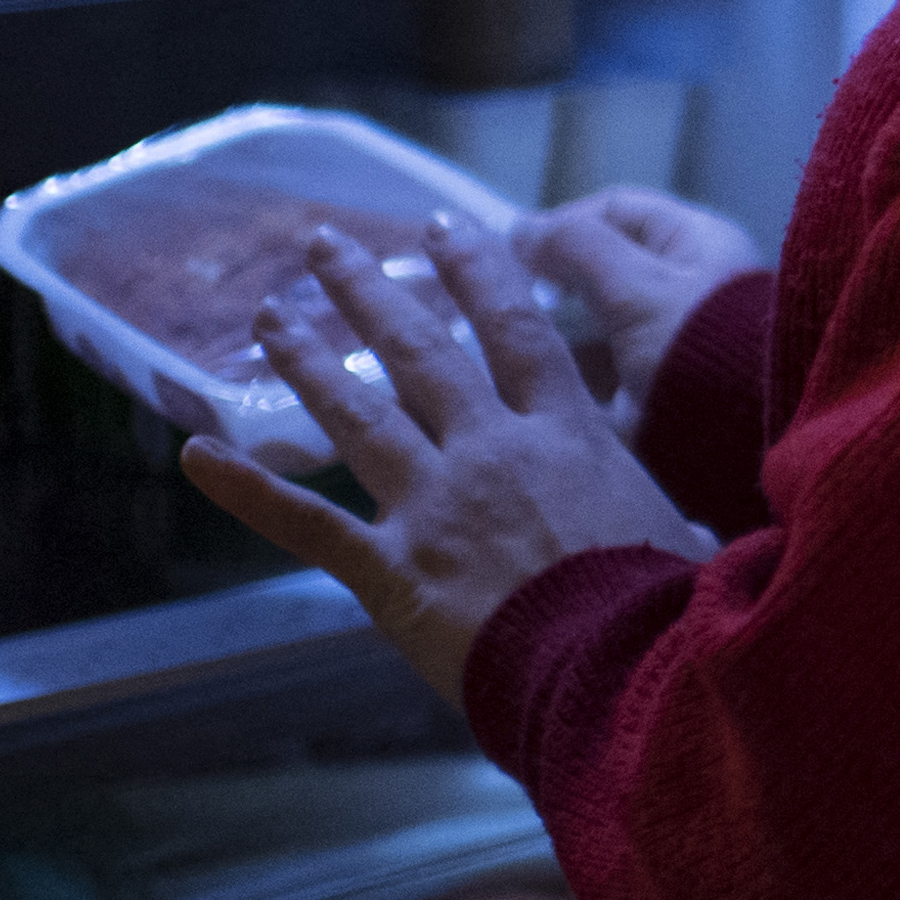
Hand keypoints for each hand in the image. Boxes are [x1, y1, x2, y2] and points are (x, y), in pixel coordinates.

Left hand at [184, 217, 711, 707]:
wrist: (613, 668)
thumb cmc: (660, 603)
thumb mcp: (677, 521)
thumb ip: (656, 492)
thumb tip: (704, 501)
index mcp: (565, 434)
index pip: (517, 331)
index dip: (481, 275)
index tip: (452, 232)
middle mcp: (492, 450)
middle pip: (423, 353)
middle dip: (369, 293)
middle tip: (326, 246)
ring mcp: (433, 506)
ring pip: (359, 417)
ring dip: (308, 361)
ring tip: (268, 316)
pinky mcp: (389, 570)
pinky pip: (306, 522)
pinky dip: (247, 488)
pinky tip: (194, 455)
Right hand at [514, 188, 767, 442]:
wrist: (746, 440)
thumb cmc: (702, 348)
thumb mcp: (640, 286)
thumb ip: (579, 248)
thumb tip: (522, 228)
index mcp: (696, 242)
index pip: (616, 210)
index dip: (562, 223)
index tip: (512, 251)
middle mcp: (684, 285)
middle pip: (599, 271)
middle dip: (550, 286)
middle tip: (501, 302)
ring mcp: (668, 341)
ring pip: (591, 325)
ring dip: (553, 334)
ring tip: (503, 343)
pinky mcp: (650, 392)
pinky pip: (597, 373)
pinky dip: (566, 375)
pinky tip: (528, 381)